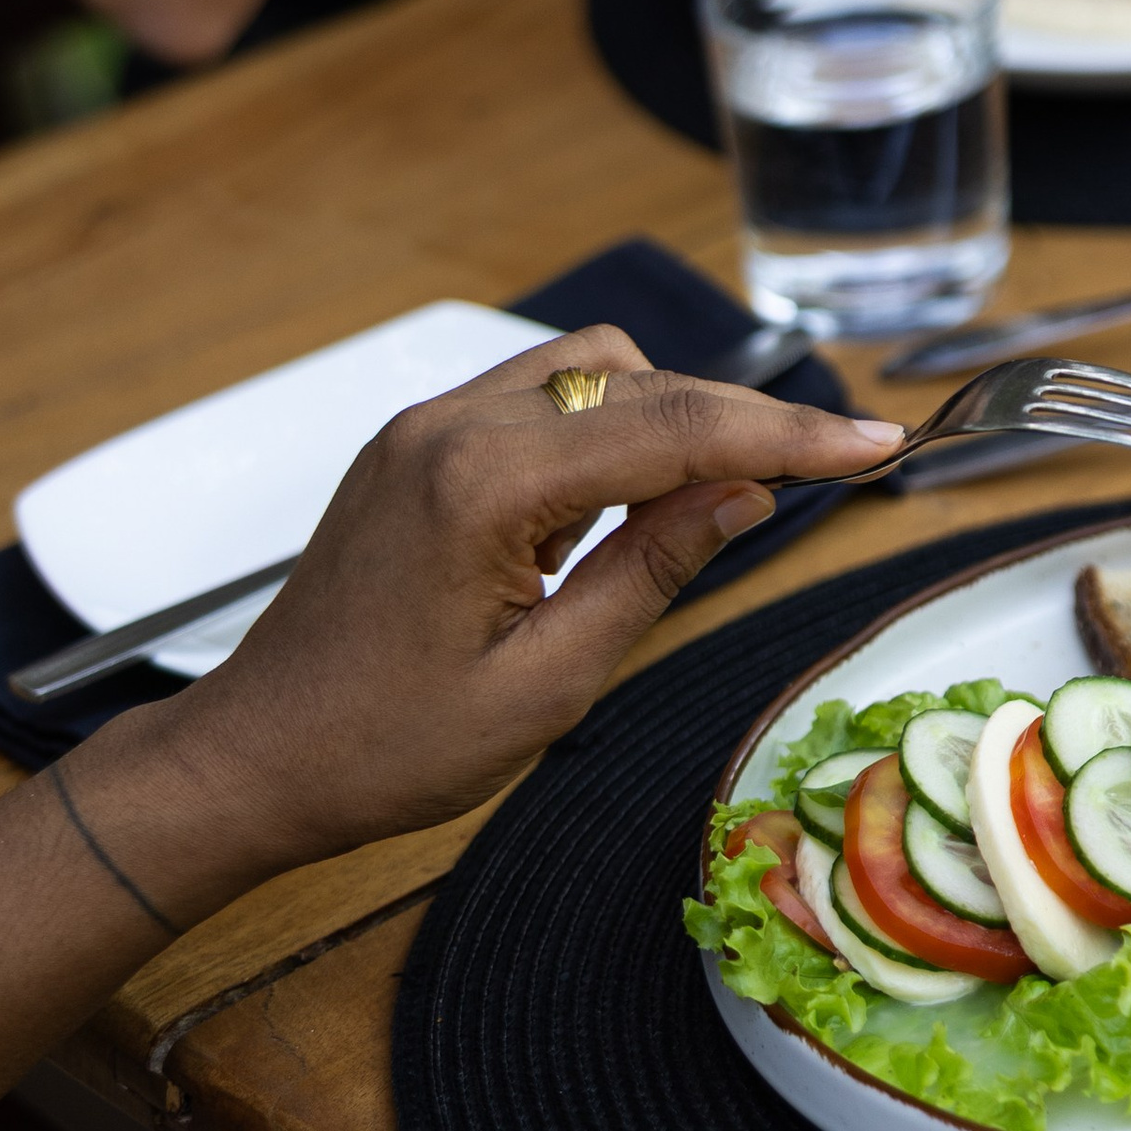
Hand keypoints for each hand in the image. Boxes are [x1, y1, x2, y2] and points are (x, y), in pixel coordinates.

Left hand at [169, 326, 902, 868]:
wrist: (255, 760)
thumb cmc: (382, 747)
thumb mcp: (546, 685)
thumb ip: (652, 573)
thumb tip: (745, 497)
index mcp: (482, 485)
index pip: (676, 430)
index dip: (789, 434)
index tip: (875, 443)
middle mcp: (449, 428)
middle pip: (643, 383)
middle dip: (746, 421)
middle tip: (839, 465)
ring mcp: (426, 428)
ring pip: (594, 371)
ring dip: (674, 416)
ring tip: (730, 494)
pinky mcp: (417, 446)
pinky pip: (540, 399)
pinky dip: (610, 428)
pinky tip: (639, 495)